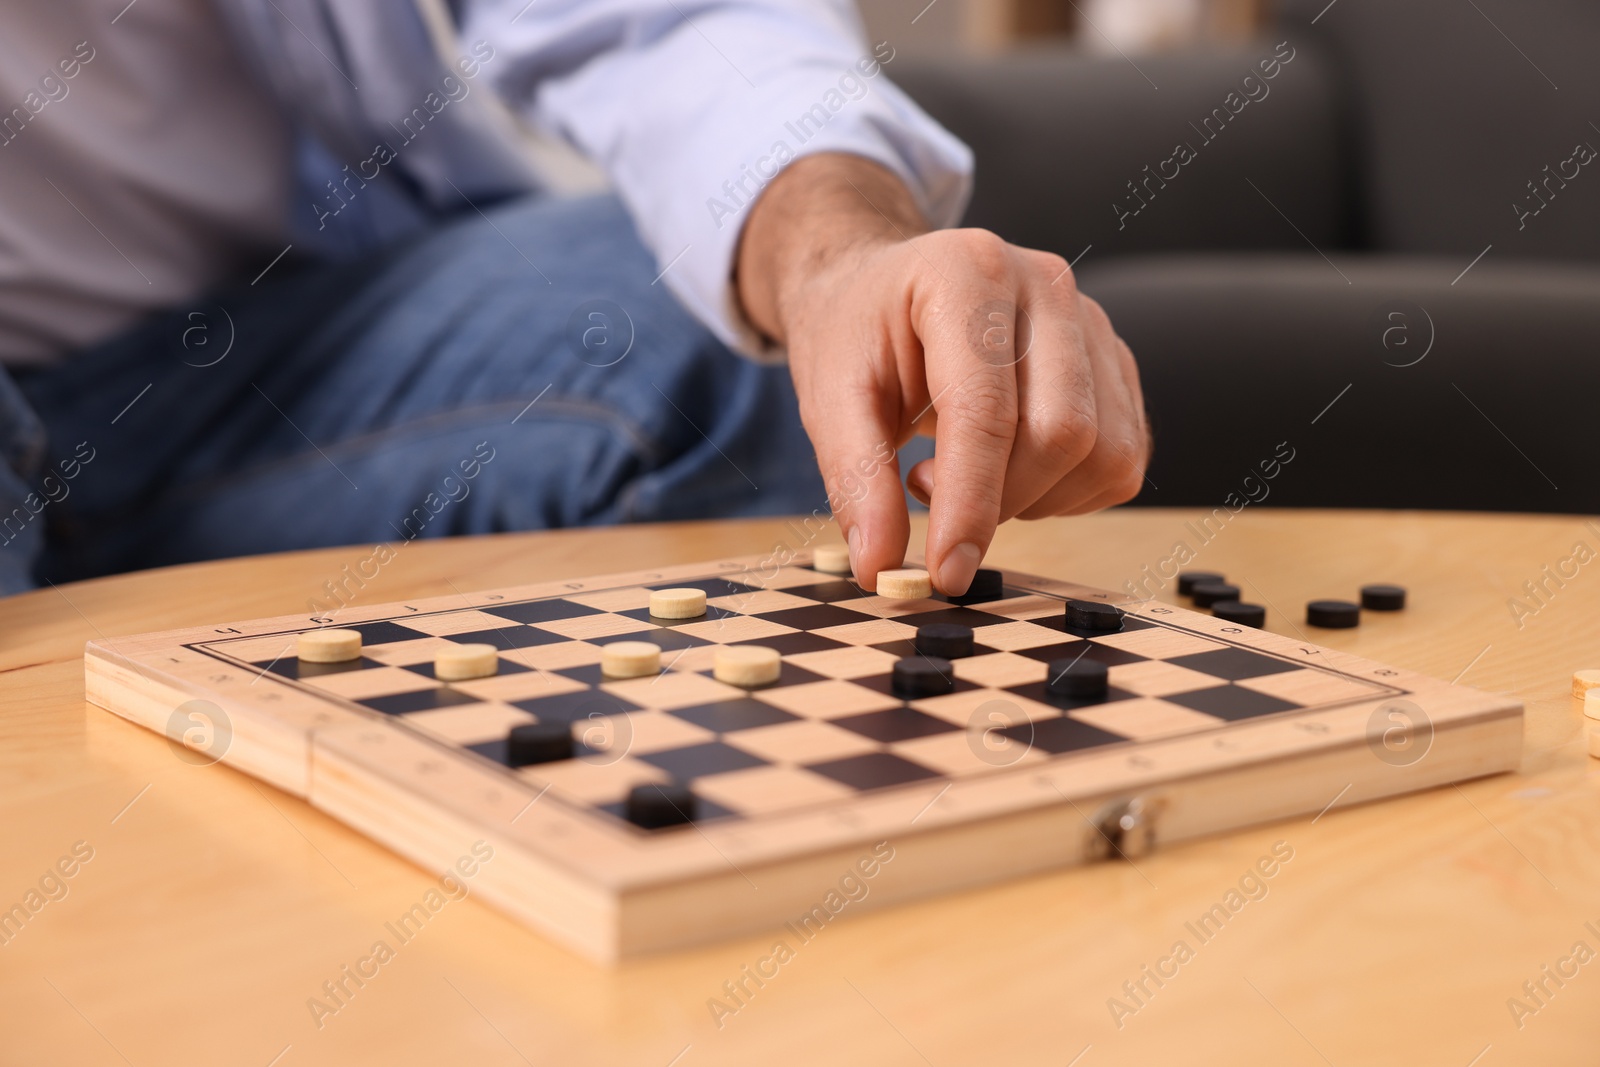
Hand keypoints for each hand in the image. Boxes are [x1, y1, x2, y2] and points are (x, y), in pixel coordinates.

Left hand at [737, 154, 1149, 594]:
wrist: (885, 290)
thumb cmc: (858, 335)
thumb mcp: (829, 398)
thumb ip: (855, 478)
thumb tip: (882, 566)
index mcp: (968, 274)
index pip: (988, 411)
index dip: (969, 505)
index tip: (944, 572)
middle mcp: (1047, 285)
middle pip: (1062, 434)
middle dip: (999, 501)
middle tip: (925, 490)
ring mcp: (1093, 322)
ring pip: (1103, 454)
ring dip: (1033, 499)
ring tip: (962, 471)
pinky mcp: (1114, 363)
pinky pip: (1120, 460)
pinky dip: (1065, 493)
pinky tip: (1006, 469)